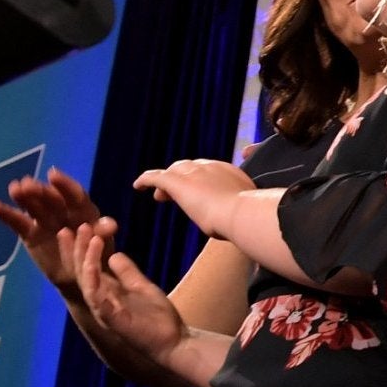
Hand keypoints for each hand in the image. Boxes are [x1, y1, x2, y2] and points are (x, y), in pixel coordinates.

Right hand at [0, 168, 114, 299]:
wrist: (79, 279)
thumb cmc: (96, 257)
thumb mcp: (102, 246)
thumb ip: (103, 234)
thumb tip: (111, 224)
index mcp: (83, 210)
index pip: (74, 194)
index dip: (64, 185)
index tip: (52, 175)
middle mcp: (62, 210)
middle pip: (50, 198)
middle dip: (40, 191)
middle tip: (27, 184)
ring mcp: (44, 220)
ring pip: (33, 205)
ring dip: (23, 196)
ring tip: (14, 188)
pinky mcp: (30, 232)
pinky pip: (17, 221)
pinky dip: (5, 213)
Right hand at [68, 228, 185, 364]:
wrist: (175, 343)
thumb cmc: (158, 319)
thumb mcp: (142, 287)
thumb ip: (127, 272)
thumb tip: (114, 255)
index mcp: (106, 294)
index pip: (86, 268)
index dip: (78, 249)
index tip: (74, 227)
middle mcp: (100, 302)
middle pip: (79, 272)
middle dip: (73, 249)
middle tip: (69, 227)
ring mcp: (103, 311)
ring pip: (85, 281)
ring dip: (83, 257)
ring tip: (85, 235)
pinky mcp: (111, 319)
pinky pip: (97, 297)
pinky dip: (93, 277)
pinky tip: (94, 263)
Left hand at [134, 158, 254, 237]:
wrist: (240, 213)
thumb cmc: (247, 218)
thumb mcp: (247, 210)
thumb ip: (242, 209)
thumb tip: (246, 219)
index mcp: (230, 172)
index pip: (210, 171)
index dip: (200, 180)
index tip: (198, 193)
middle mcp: (211, 167)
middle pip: (190, 167)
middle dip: (183, 178)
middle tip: (175, 195)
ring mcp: (194, 172)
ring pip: (174, 171)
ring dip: (167, 182)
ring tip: (160, 196)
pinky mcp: (177, 182)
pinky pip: (156, 177)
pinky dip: (146, 180)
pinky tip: (138, 186)